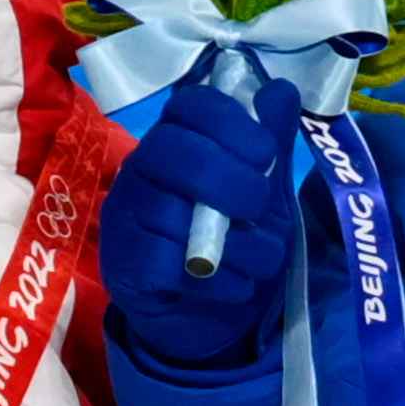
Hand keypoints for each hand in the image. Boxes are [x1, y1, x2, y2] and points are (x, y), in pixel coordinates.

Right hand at [97, 77, 305, 373]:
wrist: (201, 313)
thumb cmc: (231, 237)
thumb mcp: (260, 187)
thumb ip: (270, 140)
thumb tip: (281, 91)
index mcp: (173, 139)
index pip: (189, 106)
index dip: (231, 122)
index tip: (265, 153)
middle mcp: (139, 170)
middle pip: (173, 152)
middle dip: (231, 179)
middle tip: (259, 207)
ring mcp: (125, 218)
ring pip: (176, 217)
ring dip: (237, 244)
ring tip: (258, 259)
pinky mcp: (124, 267)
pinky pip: (170, 267)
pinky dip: (219, 281)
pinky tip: (236, 284)